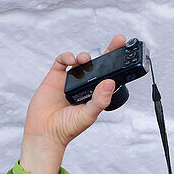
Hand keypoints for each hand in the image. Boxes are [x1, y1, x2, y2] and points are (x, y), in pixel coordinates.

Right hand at [18, 35, 127, 173]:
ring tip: (85, 60)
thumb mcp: (88, 115)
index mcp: (96, 94)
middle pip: (99, 65)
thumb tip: (111, 82)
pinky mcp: (55, 76)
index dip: (119, 65)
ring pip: (81, 61)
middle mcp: (85, 85)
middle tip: (118, 41)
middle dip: (109, 52)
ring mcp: (70, 80)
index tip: (128, 54)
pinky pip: (62, 61)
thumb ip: (100, 100)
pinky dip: (67, 56)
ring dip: (85, 57)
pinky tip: (72, 60)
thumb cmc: (68, 127)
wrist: (45, 132)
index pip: (110, 76)